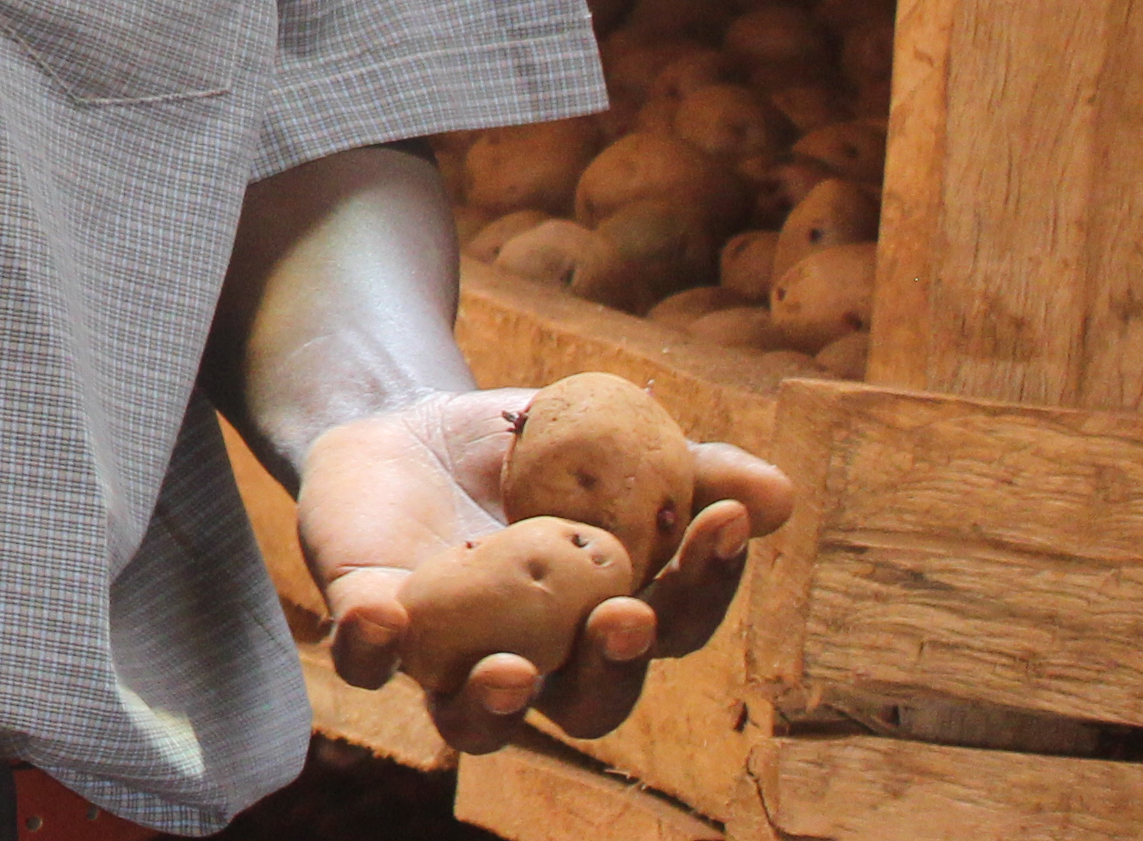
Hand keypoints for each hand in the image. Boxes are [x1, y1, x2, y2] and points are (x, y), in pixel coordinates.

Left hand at [296, 388, 793, 749]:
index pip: (672, 629)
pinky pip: (366, 660)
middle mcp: (536, 659)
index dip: (703, 586)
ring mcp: (448, 654)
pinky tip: (384, 615)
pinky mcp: (370, 623)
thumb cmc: (525, 452)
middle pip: (588, 702)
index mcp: (605, 620)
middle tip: (623, 617)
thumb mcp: (608, 444)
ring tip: (512, 669)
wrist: (406, 423)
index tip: (723, 523)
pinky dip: (372, 648)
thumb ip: (688, 469)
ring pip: (474, 720)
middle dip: (610, 668)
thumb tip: (775, 496)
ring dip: (496, 703)